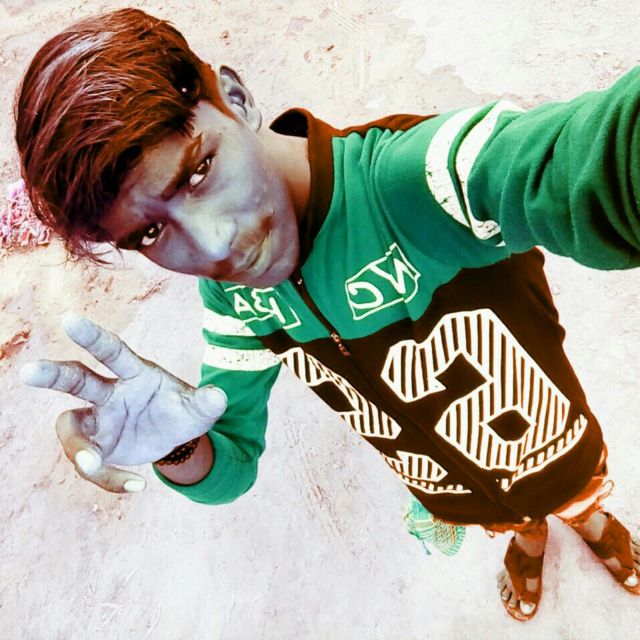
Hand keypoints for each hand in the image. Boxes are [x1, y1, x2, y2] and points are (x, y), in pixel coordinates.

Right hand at [20, 314, 226, 492]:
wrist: (175, 436)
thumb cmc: (183, 410)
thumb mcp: (200, 409)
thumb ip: (207, 403)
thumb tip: (219, 397)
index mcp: (135, 373)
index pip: (112, 351)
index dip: (93, 336)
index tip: (70, 320)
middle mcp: (110, 392)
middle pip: (77, 379)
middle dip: (53, 374)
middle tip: (29, 371)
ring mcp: (99, 419)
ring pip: (72, 429)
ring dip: (78, 448)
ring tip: (93, 466)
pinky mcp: (97, 445)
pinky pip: (91, 464)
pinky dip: (108, 477)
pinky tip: (136, 484)